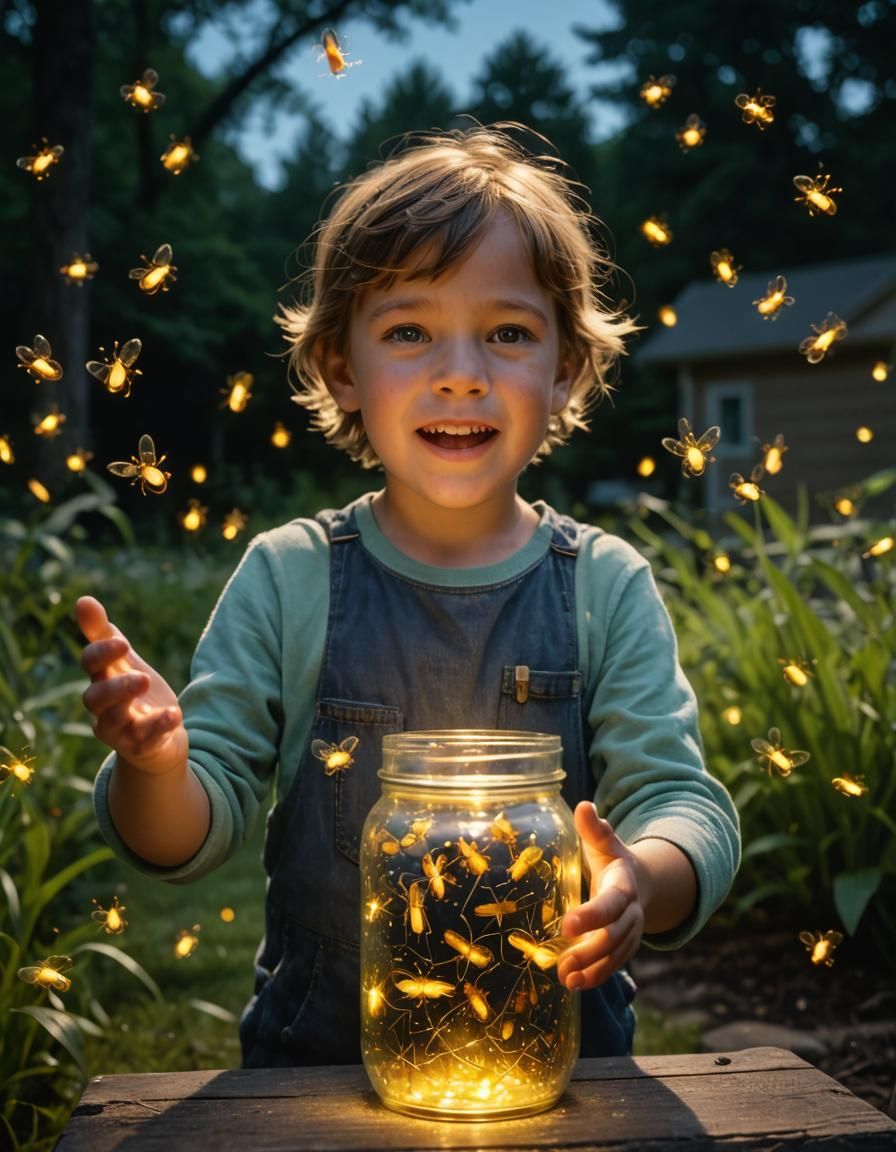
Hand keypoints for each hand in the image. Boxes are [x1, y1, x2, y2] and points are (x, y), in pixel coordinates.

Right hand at [77, 595, 186, 774]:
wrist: (157, 740)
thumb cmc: (135, 694)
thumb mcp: (124, 662)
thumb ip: (104, 634)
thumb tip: (82, 600)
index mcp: (101, 680)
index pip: (90, 664)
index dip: (102, 653)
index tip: (123, 642)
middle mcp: (104, 708)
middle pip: (94, 698)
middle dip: (114, 685)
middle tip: (141, 675)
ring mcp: (120, 730)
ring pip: (113, 722)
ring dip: (130, 703)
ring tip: (148, 684)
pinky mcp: (141, 746)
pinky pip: (145, 740)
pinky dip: (158, 727)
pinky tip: (174, 714)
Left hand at [557, 801, 645, 990]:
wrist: (642, 882)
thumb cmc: (614, 860)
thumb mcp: (605, 843)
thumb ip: (594, 829)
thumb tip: (584, 805)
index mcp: (624, 885)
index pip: (610, 904)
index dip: (591, 916)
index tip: (567, 925)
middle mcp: (631, 913)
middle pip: (614, 936)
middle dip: (590, 950)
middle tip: (563, 961)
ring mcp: (631, 933)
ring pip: (615, 956)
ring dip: (591, 969)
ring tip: (566, 979)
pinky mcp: (625, 948)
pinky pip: (614, 965)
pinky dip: (596, 976)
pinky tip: (574, 984)